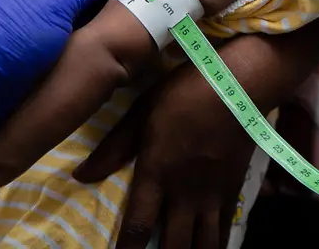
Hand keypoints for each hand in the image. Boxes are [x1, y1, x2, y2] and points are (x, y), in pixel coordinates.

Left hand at [73, 62, 256, 248]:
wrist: (238, 86)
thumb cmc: (184, 94)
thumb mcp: (142, 113)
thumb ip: (114, 147)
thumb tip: (81, 175)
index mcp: (156, 173)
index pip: (138, 226)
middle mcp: (184, 192)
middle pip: (173, 245)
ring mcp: (212, 195)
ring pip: (204, 246)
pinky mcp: (233, 190)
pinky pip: (224, 231)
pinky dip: (216, 247)